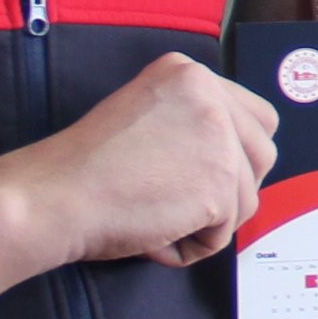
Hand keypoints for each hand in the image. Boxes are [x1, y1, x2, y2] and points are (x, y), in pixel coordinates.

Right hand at [0, 52, 276, 290]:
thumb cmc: (86, 167)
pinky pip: (223, 233)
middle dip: (230, 187)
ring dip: (208, 219)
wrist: (55, 196)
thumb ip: (192, 121)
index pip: (255, 117)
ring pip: (247, 197)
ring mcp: (220, 140)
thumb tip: (237, 155)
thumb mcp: (146, 113)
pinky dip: (190, 245)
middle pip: (262, 155)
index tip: (196, 172)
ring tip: (155, 214)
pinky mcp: (219, 186)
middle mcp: (211, 96)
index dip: (232, 154)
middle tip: (179, 199)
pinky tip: (152, 231)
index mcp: (190, 73)